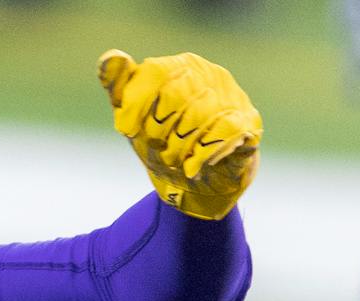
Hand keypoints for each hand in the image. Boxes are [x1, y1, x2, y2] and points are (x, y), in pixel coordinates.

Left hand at [97, 49, 260, 221]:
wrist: (201, 184)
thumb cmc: (167, 145)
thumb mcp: (136, 119)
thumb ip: (121, 90)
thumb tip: (110, 58)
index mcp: (182, 67)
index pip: (157, 71)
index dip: (137, 102)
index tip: (125, 130)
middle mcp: (210, 74)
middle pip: (177, 93)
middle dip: (157, 129)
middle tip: (155, 150)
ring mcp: (232, 97)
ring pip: (200, 114)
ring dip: (179, 147)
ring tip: (174, 162)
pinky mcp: (249, 123)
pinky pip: (225, 132)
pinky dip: (203, 154)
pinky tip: (192, 168)